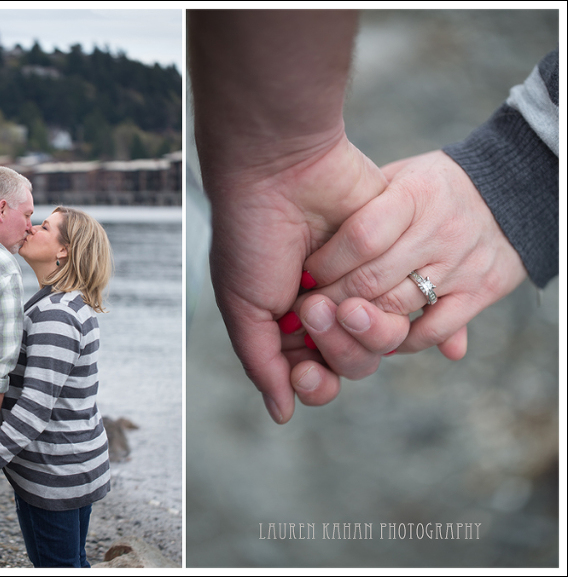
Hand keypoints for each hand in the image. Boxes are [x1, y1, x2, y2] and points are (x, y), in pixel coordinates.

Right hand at [207, 131, 388, 422]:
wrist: (279, 170)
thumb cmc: (250, 237)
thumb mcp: (243, 305)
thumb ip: (261, 363)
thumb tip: (282, 414)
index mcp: (288, 325)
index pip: (313, 377)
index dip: (315, 384)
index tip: (307, 370)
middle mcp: (327, 312)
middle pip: (351, 365)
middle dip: (336, 346)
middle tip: (312, 307)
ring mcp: (360, 288)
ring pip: (381, 341)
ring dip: (358, 328)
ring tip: (329, 293)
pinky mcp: (390, 263)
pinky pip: (408, 304)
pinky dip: (389, 307)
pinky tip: (365, 293)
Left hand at [303, 150, 527, 357]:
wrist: (511, 191)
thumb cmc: (432, 186)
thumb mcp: (399, 178)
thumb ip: (361, 206)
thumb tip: (314, 245)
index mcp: (415, 195)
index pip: (362, 235)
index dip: (327, 262)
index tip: (305, 276)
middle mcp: (440, 231)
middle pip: (373, 278)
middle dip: (333, 300)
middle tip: (308, 311)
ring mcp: (463, 264)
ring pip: (398, 307)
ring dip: (358, 323)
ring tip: (334, 324)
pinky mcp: (481, 292)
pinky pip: (434, 329)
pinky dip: (401, 340)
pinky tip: (377, 339)